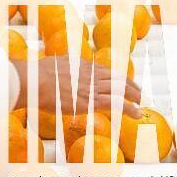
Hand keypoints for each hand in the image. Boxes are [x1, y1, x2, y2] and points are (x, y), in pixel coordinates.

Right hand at [12, 55, 141, 119]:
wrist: (36, 81)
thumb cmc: (40, 74)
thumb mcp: (57, 63)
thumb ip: (67, 64)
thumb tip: (66, 63)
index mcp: (84, 65)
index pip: (107, 71)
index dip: (118, 78)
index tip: (124, 82)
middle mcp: (92, 74)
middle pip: (118, 79)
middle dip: (131, 86)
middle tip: (138, 92)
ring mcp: (92, 88)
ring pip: (120, 90)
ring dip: (133, 97)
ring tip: (140, 103)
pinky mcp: (91, 102)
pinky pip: (115, 104)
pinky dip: (129, 108)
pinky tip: (135, 113)